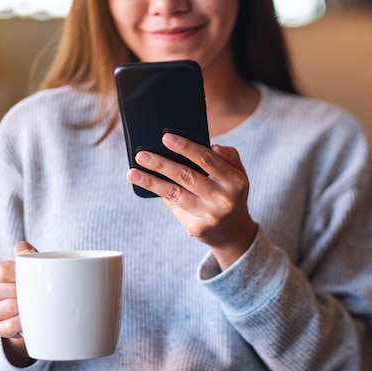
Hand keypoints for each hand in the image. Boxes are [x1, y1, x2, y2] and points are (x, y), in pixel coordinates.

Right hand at [0, 241, 37, 366]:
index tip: (35, 276)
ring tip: (36, 302)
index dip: (22, 274)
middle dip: (28, 290)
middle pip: (10, 289)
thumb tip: (26, 250)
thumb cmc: (18, 282)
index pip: (4, 271)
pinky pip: (12, 325)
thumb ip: (24, 254)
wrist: (14, 309)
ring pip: (12, 307)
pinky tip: (30, 316)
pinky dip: (23, 321)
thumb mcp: (19, 265)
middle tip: (40, 290)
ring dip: (27, 305)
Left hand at [127, 133, 256, 269]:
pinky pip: (173, 206)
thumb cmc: (230, 193)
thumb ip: (229, 156)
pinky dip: (158, 193)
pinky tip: (143, 184)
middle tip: (142, 155)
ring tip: (132, 172)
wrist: (233, 232)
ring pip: (175, 195)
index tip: (165, 137)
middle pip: (187, 177)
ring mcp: (209, 216)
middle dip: (162, 164)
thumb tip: (213, 146)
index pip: (208, 160)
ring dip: (151, 182)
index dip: (186, 148)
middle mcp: (224, 200)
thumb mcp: (238, 174)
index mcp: (235, 182)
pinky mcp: (196, 228)